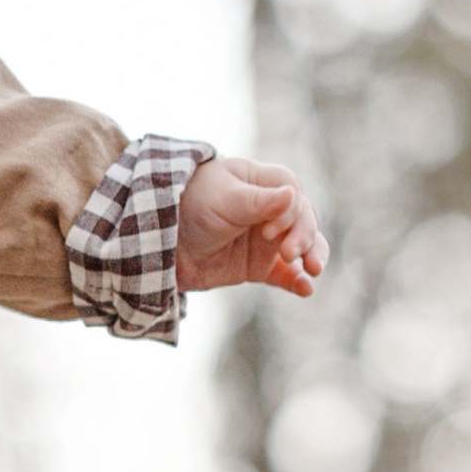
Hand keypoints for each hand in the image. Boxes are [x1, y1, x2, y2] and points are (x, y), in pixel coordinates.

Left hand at [177, 155, 325, 299]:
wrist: (156, 243)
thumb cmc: (188, 206)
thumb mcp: (222, 200)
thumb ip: (258, 201)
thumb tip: (292, 194)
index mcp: (261, 182)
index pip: (292, 193)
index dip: (291, 211)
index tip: (269, 230)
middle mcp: (268, 210)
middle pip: (303, 219)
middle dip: (304, 235)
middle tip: (291, 253)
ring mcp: (264, 240)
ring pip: (301, 246)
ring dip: (312, 255)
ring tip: (314, 269)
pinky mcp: (257, 267)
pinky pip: (285, 275)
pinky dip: (297, 281)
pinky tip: (307, 289)